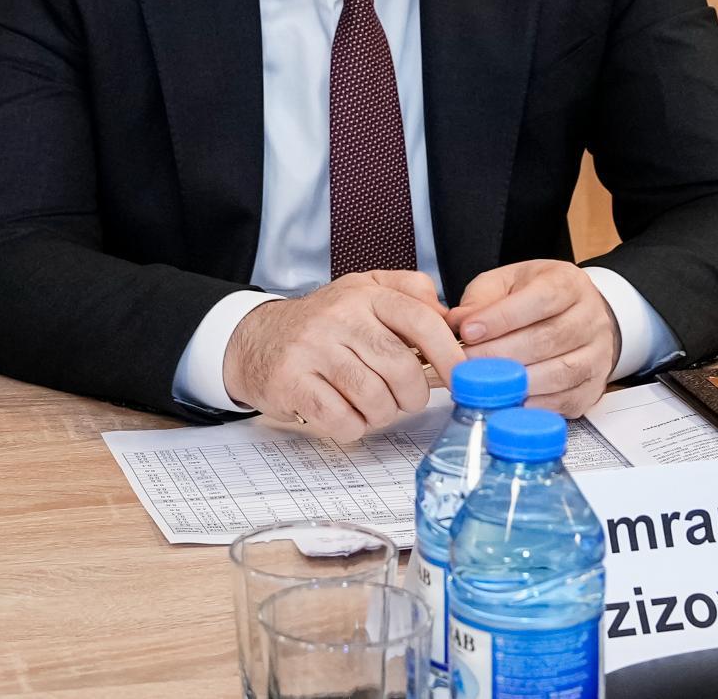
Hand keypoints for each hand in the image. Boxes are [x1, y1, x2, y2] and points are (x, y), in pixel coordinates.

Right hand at [222, 271, 462, 441]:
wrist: (255, 339)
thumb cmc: (322, 324)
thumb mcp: (364, 291)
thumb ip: (410, 292)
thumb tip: (449, 318)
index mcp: (364, 295)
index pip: (422, 321)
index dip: (449, 355)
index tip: (462, 378)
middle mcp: (339, 317)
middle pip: (402, 368)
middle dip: (412, 394)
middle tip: (403, 397)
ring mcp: (313, 349)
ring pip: (375, 399)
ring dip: (381, 413)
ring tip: (370, 404)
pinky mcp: (292, 382)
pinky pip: (343, 420)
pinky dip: (352, 427)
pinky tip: (344, 414)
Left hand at [447, 261, 621, 415]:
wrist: (579, 316)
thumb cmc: (538, 298)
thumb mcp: (509, 282)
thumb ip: (482, 298)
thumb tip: (459, 322)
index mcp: (569, 284)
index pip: (541, 299)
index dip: (502, 317)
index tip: (467, 331)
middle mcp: (590, 318)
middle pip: (548, 339)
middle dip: (501, 354)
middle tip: (466, 363)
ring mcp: (597, 354)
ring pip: (560, 372)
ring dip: (517, 382)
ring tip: (484, 384)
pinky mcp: (594, 386)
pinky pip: (567, 400)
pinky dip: (537, 405)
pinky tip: (511, 402)